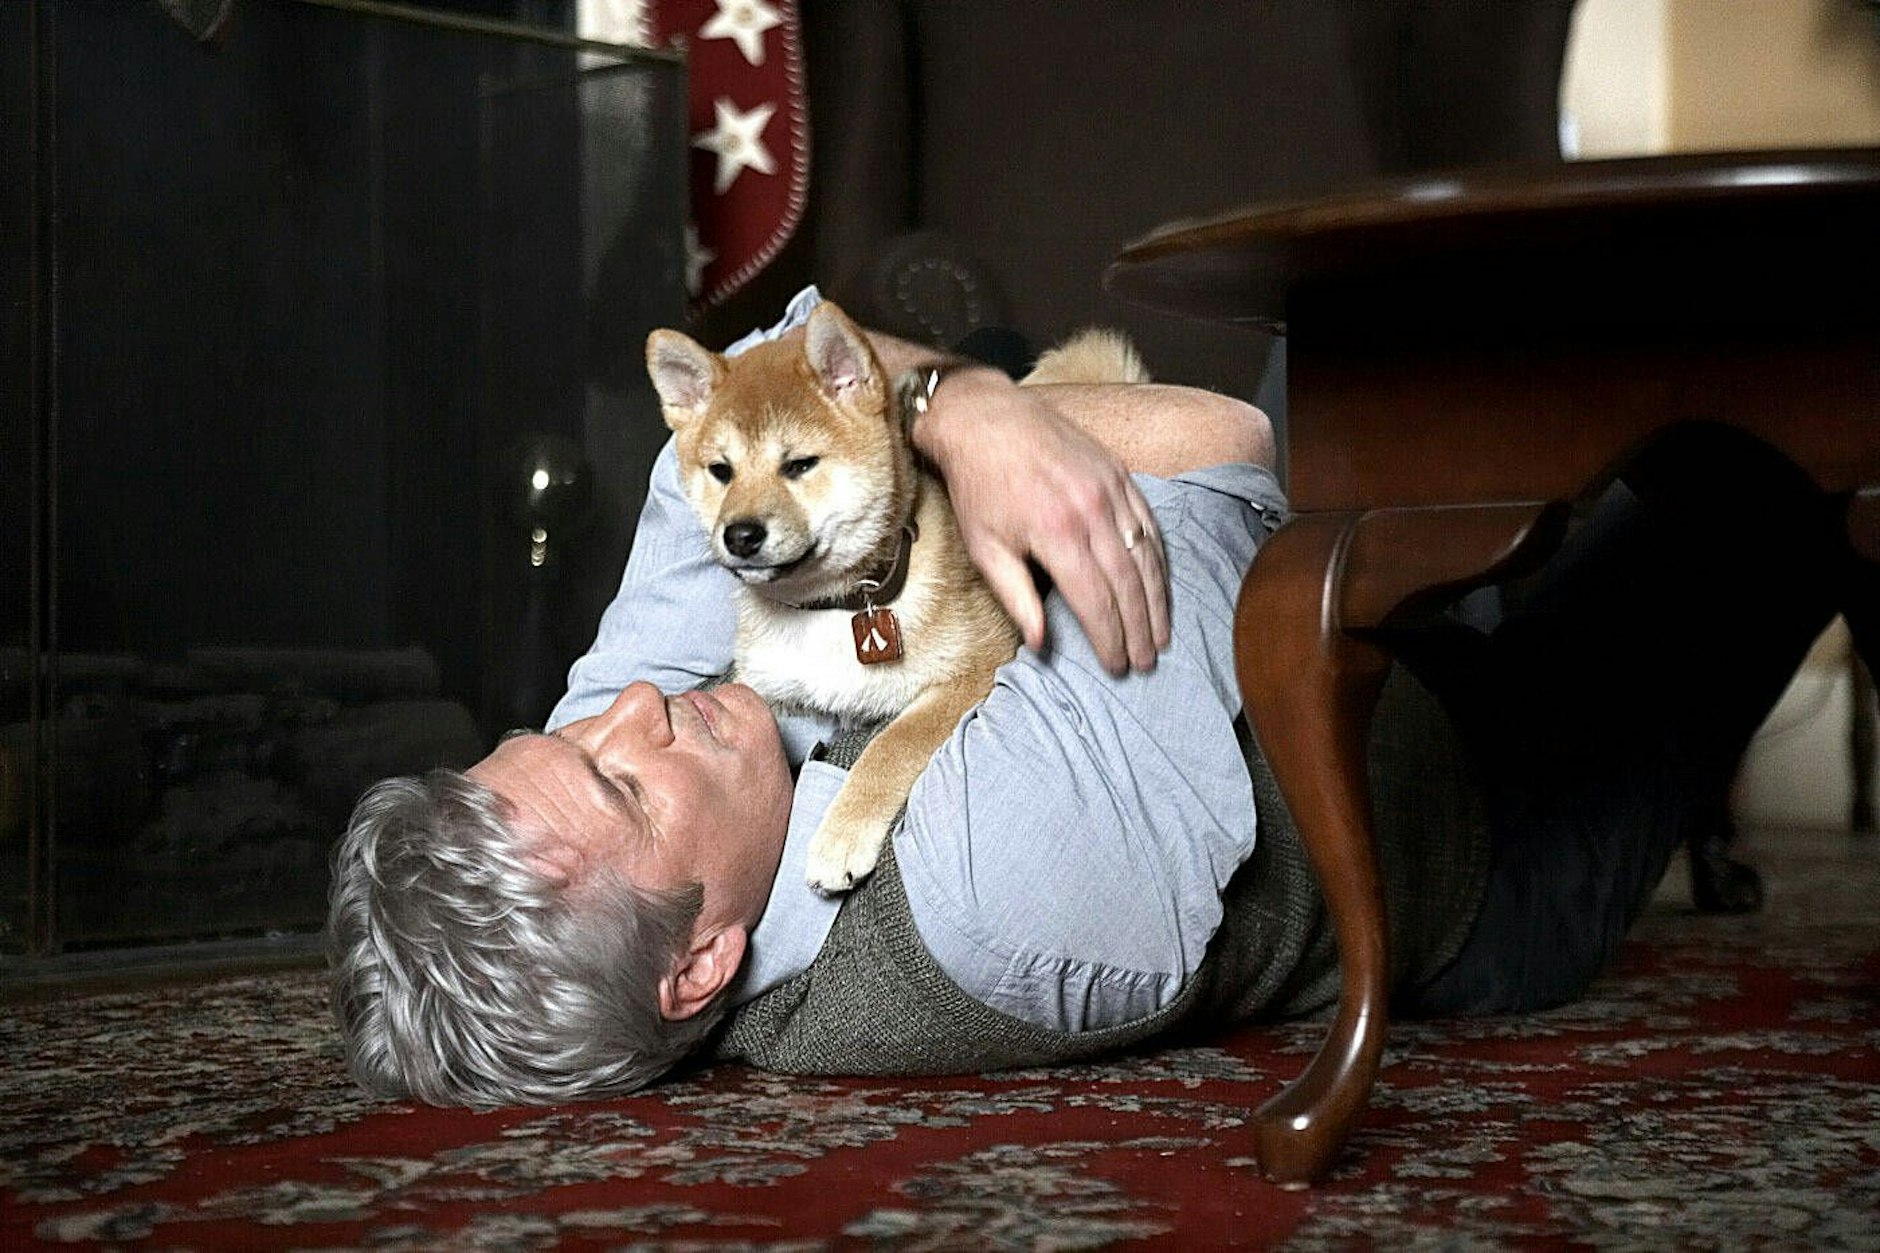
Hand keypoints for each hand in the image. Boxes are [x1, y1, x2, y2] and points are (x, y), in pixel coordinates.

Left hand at [915, 368, 1169, 674]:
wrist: (986, 419)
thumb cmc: (979, 486)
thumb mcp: (984, 548)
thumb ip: (1017, 599)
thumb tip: (1041, 644)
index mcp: (1057, 534)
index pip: (1096, 601)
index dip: (1109, 639)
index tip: (1116, 665)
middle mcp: (1092, 512)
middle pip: (1128, 584)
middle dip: (1139, 629)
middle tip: (1146, 661)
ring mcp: (1111, 490)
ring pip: (1146, 555)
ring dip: (1157, 600)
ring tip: (1161, 634)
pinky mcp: (1119, 474)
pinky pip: (1149, 523)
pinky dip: (1158, 559)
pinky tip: (1160, 584)